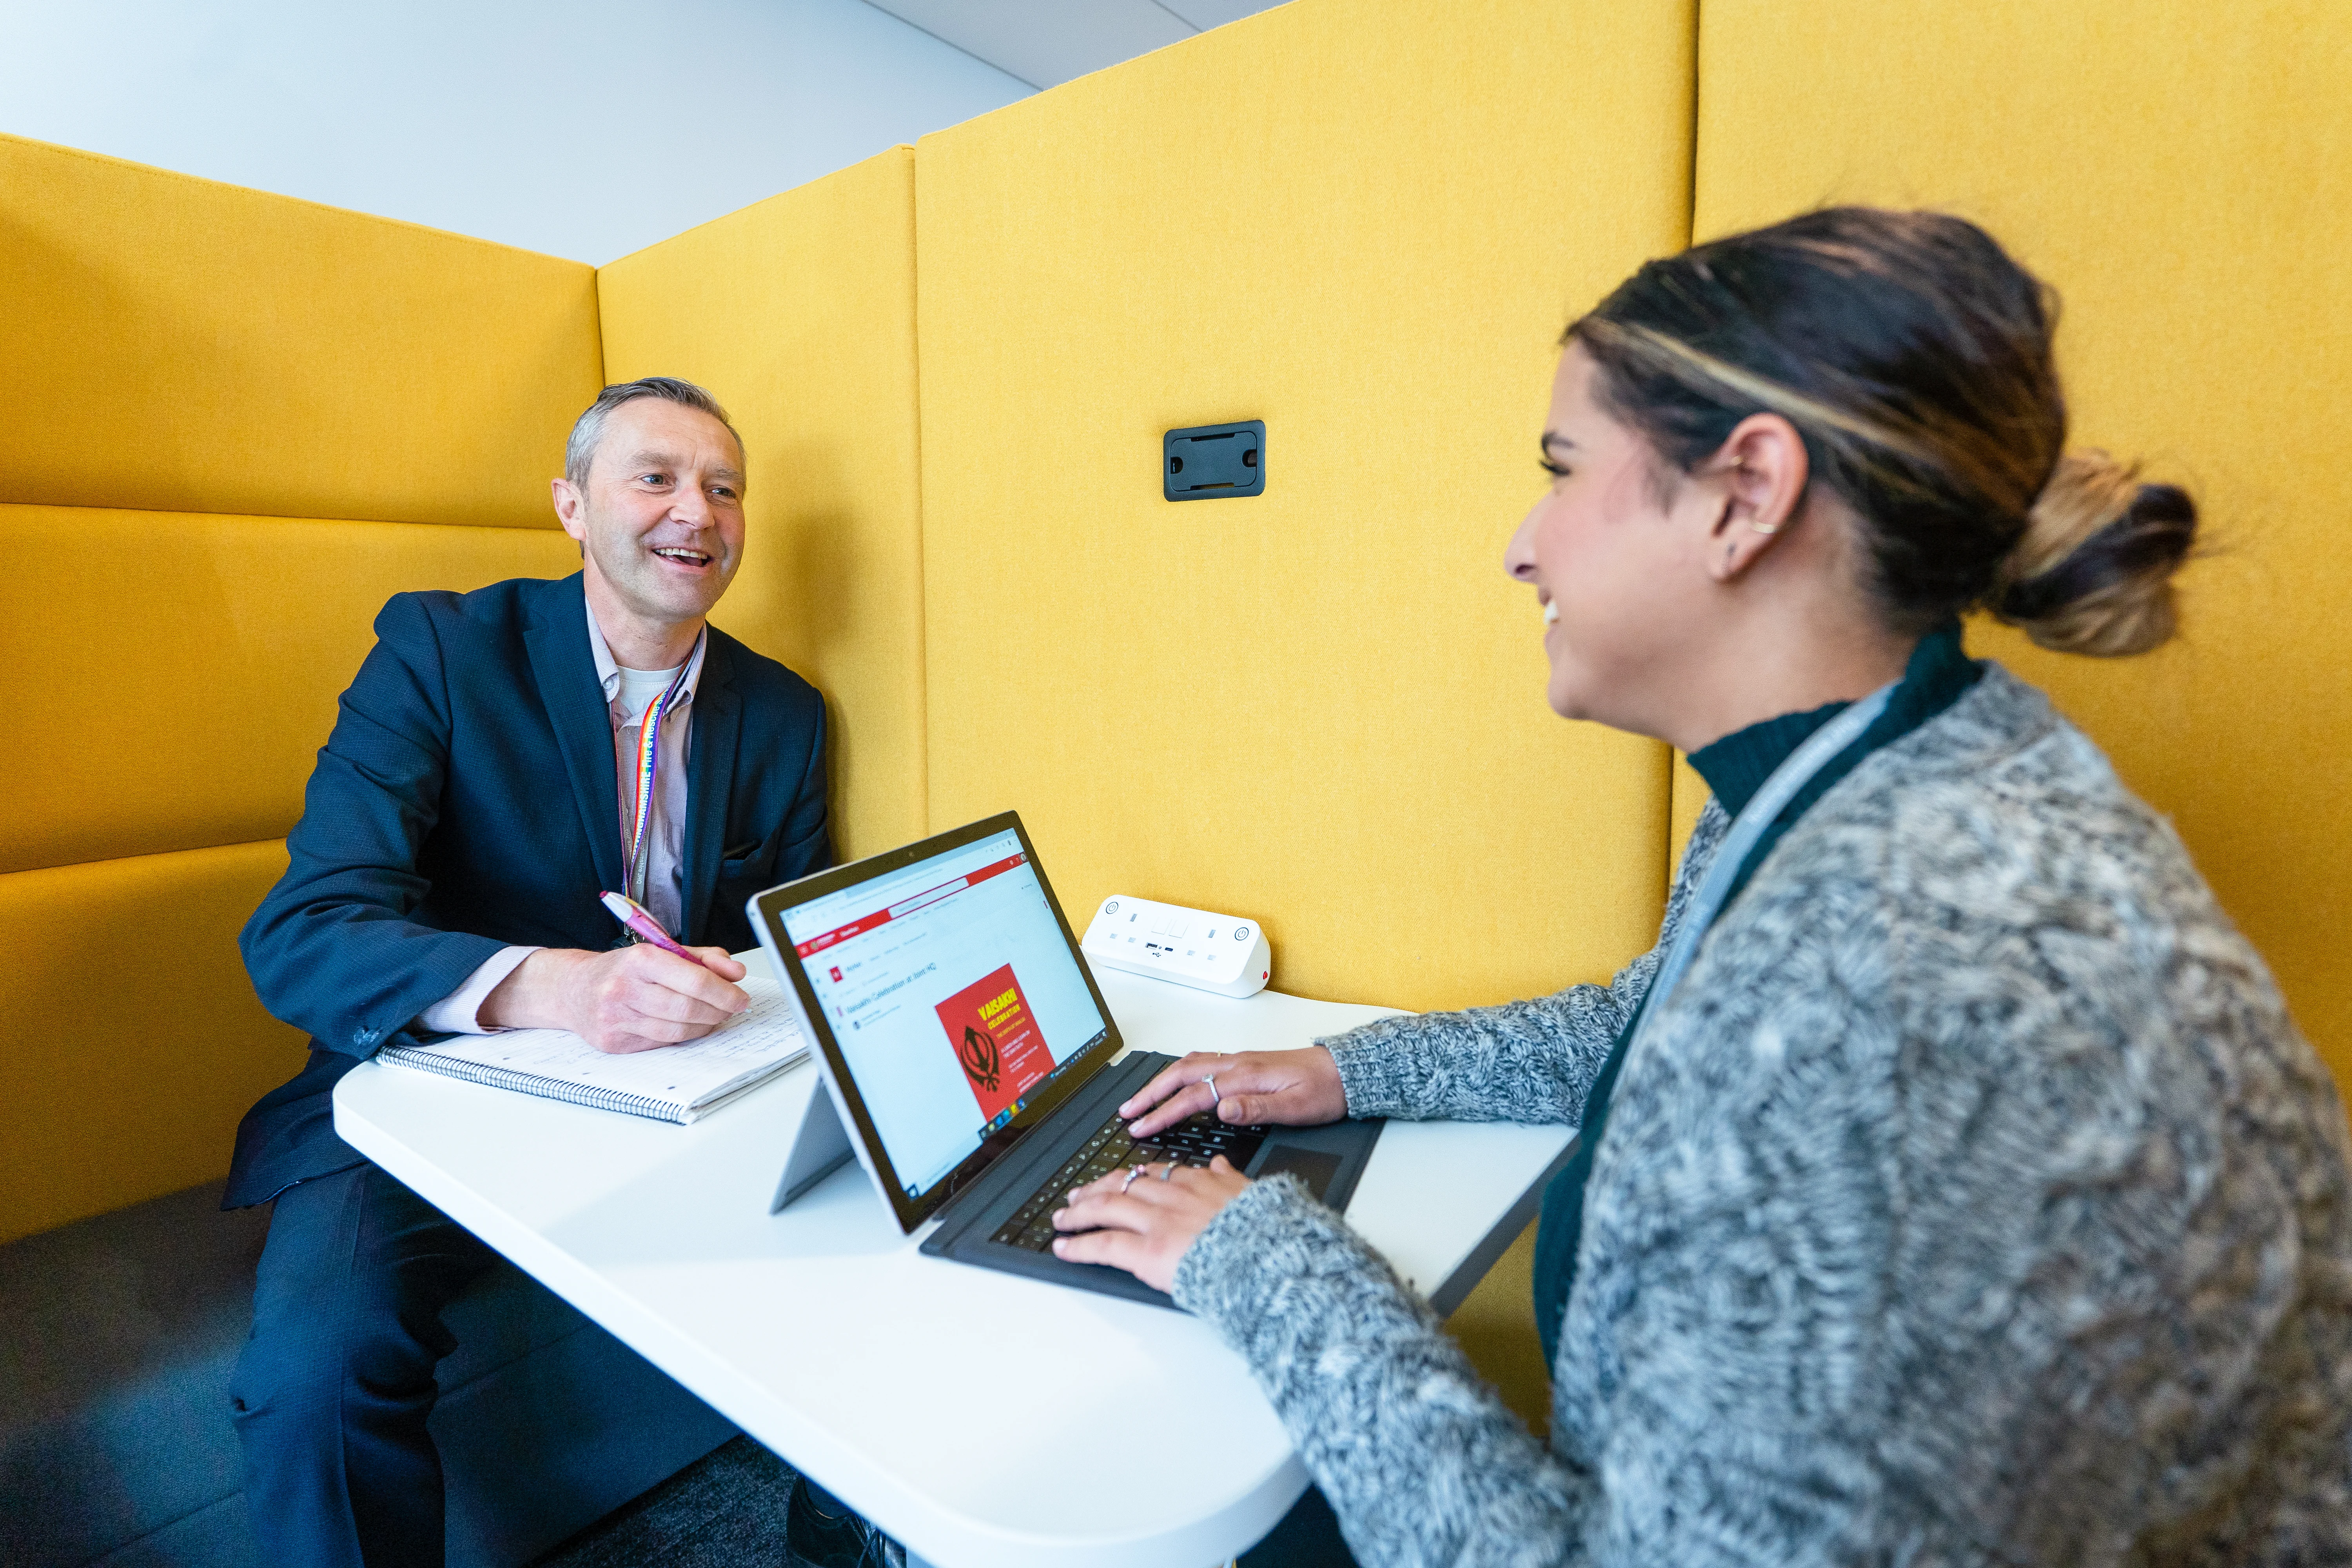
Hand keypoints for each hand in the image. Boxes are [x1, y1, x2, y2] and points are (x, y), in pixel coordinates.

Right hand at [481, 944, 747, 1052]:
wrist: (572, 989)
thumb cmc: (622, 969)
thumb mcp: (662, 952)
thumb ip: (703, 958)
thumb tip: (735, 972)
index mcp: (641, 960)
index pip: (694, 980)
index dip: (724, 992)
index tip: (740, 998)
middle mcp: (625, 989)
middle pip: (687, 1009)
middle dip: (719, 1011)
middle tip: (732, 1009)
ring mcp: (617, 1019)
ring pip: (677, 1031)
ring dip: (704, 1026)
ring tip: (713, 1017)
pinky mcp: (614, 1043)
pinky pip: (661, 1043)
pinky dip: (682, 1036)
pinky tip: (688, 1026)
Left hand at [1051, 1157, 1249, 1292]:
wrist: (1271, 1261)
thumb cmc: (1267, 1235)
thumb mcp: (1251, 1194)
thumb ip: (1230, 1178)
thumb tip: (1221, 1164)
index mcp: (1199, 1182)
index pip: (1155, 1172)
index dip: (1130, 1176)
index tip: (1118, 1180)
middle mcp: (1173, 1196)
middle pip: (1122, 1184)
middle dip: (1095, 1189)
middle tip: (1077, 1197)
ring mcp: (1157, 1222)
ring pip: (1106, 1207)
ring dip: (1078, 1213)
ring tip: (1063, 1218)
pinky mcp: (1147, 1251)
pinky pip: (1103, 1243)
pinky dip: (1078, 1244)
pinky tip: (1064, 1247)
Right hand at [1119, 1046, 1346, 1138]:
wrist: (1348, 1072)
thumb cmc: (1326, 1091)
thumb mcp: (1297, 1108)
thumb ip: (1258, 1109)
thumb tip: (1223, 1109)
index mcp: (1246, 1076)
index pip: (1194, 1096)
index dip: (1163, 1113)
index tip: (1141, 1127)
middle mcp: (1238, 1064)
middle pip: (1181, 1074)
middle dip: (1149, 1093)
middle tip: (1125, 1111)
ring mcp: (1240, 1061)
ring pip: (1189, 1065)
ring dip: (1161, 1081)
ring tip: (1140, 1099)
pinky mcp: (1245, 1064)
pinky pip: (1202, 1063)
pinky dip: (1180, 1073)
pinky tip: (1175, 1082)